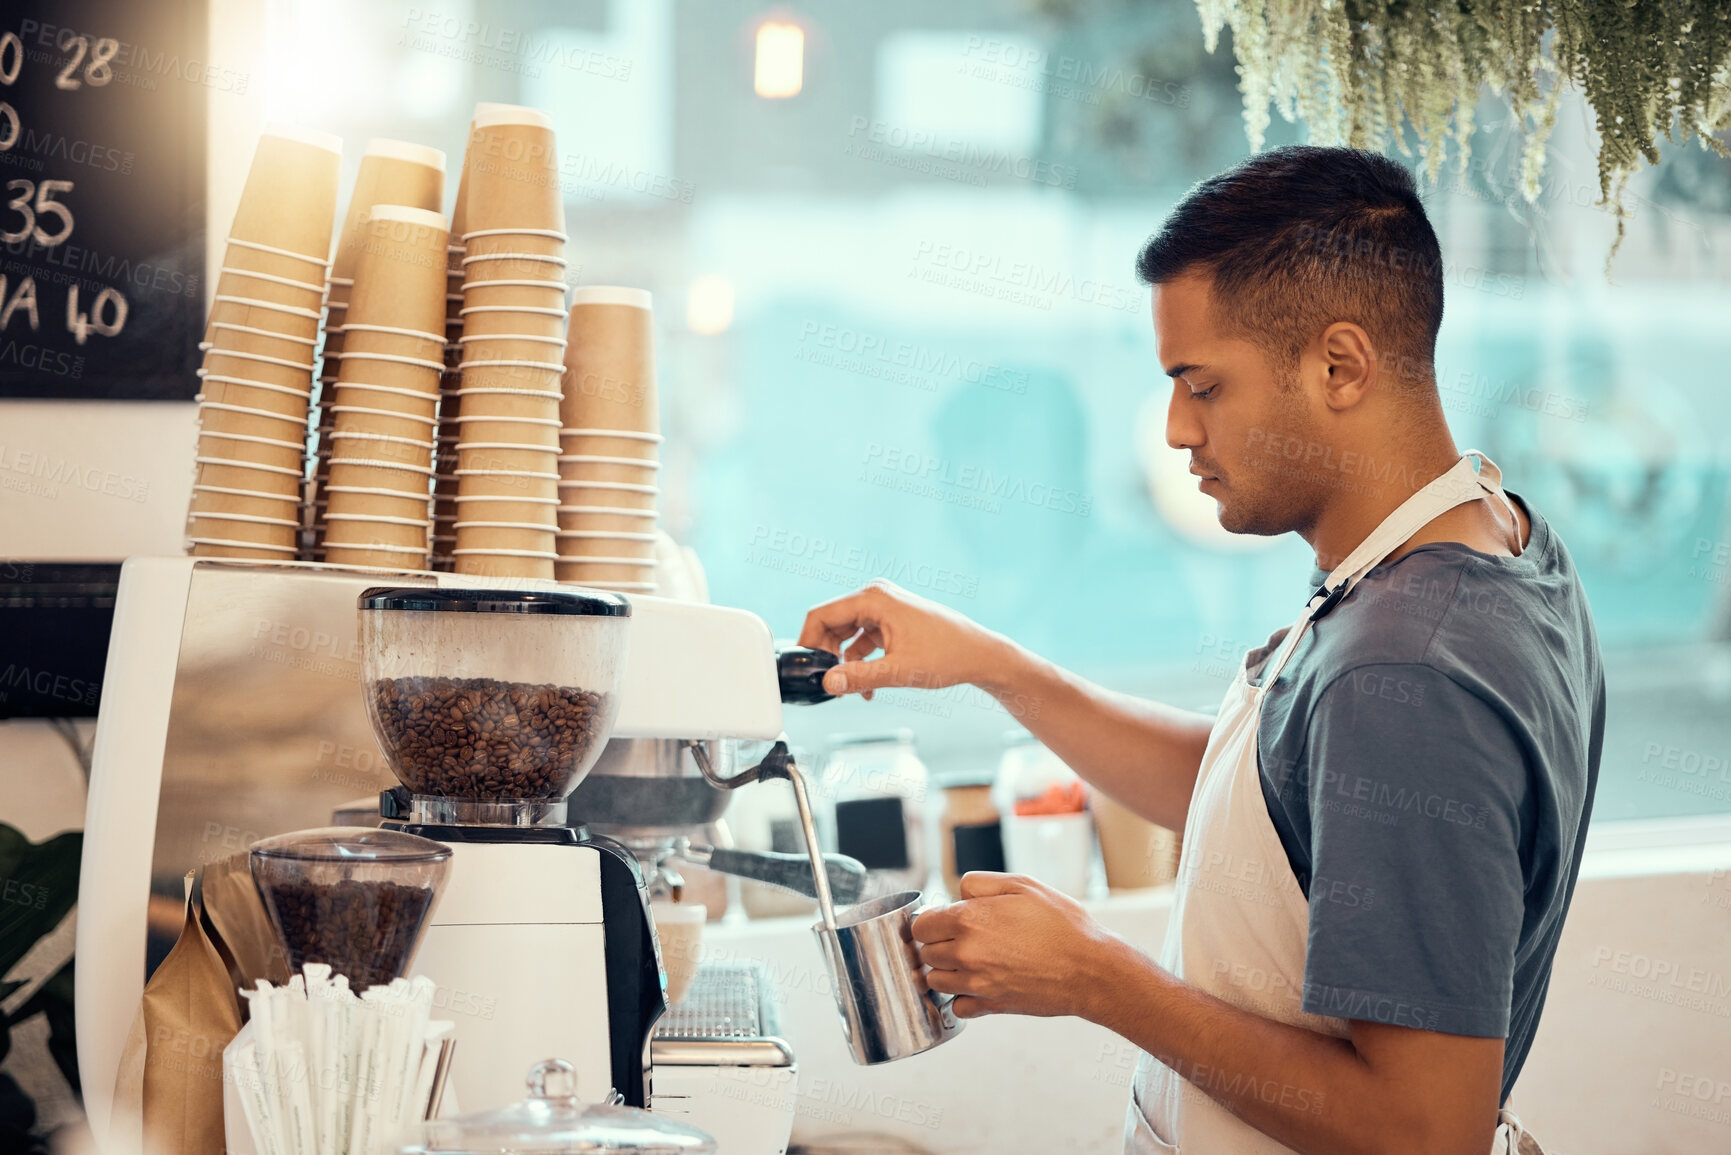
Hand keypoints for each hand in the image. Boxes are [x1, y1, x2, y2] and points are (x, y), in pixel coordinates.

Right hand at [797, 580, 1012, 699]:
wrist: (980, 654)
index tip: (806, 668)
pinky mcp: (891, 620)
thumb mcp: (900, 671)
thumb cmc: (948, 655)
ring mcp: (884, 607)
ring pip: (846, 633)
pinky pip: (862, 639)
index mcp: (874, 598)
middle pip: (831, 623)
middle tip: (827, 684)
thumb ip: (860, 677)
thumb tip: (828, 684)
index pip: (821, 615)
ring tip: (850, 689)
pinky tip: (867, 686)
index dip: (808, 642)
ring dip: (844, 661)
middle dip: (826, 654)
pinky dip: (860, 660)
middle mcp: (876, 596)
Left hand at [911, 872, 1126, 1019]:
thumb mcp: (1023, 885)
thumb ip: (980, 883)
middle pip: (925, 952)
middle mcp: (966, 953)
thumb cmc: (1062, 924)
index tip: (944, 919)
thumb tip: (957, 893)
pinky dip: (962, 998)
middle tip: (962, 937)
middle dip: (938, 943)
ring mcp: (977, 984)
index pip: (920, 925)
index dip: (931, 919)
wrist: (1090, 969)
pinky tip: (979, 984)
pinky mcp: (990, 1006)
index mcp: (969, 919)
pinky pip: (957, 1007)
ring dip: (946, 970)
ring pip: (936, 981)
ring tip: (971, 959)